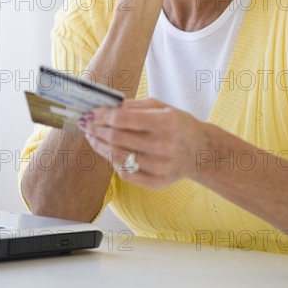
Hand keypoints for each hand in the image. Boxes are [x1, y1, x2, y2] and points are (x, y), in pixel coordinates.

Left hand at [78, 98, 206, 188]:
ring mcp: (159, 166)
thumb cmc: (179, 125)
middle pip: (116, 138)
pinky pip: (125, 173)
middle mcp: (162, 145)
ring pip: (117, 157)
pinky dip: (113, 161)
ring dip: (99, 146)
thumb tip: (106, 107)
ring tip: (92, 137)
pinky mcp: (157, 182)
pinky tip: (108, 151)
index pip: (122, 119)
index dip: (102, 115)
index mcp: (164, 122)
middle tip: (86, 124)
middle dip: (96, 129)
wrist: (201, 151)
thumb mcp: (161, 107)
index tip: (91, 113)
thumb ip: (133, 106)